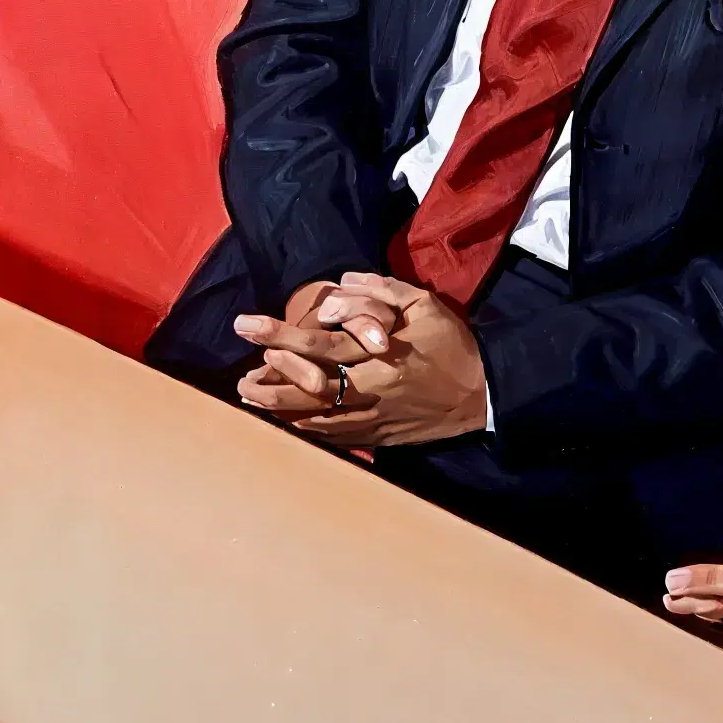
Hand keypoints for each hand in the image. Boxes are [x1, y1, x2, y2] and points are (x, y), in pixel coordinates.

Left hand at [226, 271, 490, 449]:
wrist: (484, 394)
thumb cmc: (452, 345)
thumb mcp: (424, 306)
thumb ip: (380, 291)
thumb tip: (339, 285)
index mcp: (380, 358)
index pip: (319, 347)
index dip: (280, 337)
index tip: (247, 326)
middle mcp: (372, 392)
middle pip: (308, 391)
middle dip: (269, 383)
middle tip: (239, 378)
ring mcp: (374, 419)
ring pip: (317, 419)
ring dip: (280, 410)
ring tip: (250, 398)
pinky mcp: (379, 437)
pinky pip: (335, 437)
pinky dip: (306, 430)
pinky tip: (284, 422)